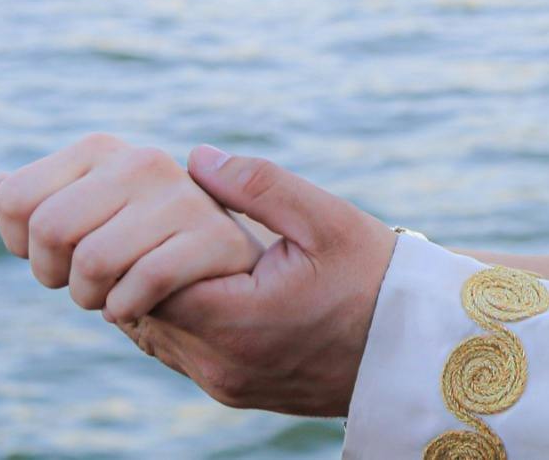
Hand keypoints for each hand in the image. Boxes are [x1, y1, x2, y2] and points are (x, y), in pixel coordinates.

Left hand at [0, 133, 259, 322]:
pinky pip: (135, 286)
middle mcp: (140, 160)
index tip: (61, 251)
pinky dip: (126, 309)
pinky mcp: (211, 239)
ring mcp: (180, 196)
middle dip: (57, 275)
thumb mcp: (76, 218)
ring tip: (118, 289)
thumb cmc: (139, 243)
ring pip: (91, 262)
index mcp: (101, 149)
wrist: (226, 270)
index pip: (15, 199)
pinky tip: (142, 301)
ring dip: (93, 299)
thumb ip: (19, 206)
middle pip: (48, 230)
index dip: (22, 244)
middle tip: (89, 279)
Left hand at [110, 146, 396, 416]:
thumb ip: (257, 184)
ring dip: (152, 291)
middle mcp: (221, 365)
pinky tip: (195, 278)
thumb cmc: (373, 278)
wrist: (411, 348)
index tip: (156, 208)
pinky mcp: (231, 390)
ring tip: (172, 245)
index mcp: (238, 323)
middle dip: (139, 264)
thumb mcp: (325, 218)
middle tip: (153, 219)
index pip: (144, 284)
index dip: (138, 244)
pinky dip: (175, 314)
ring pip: (153, 334)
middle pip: (140, 312)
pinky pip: (178, 350)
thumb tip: (196, 158)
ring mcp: (224, 384)